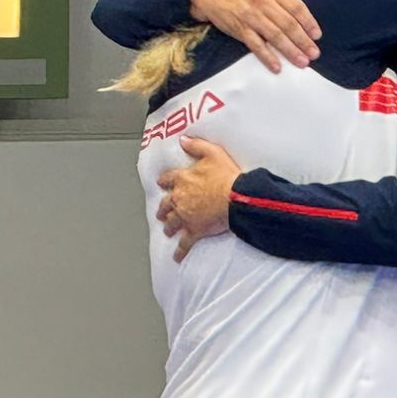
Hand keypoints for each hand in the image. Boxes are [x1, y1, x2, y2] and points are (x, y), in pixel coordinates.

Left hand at [156, 136, 242, 262]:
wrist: (236, 197)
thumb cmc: (227, 176)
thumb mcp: (212, 153)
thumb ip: (196, 145)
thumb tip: (183, 140)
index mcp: (184, 179)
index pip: (168, 179)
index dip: (164, 181)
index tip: (162, 183)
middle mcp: (181, 198)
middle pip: (166, 204)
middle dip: (162, 209)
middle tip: (160, 212)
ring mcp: (186, 216)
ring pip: (172, 223)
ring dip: (168, 226)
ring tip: (167, 230)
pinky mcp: (195, 230)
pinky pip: (184, 244)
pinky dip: (180, 252)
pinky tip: (177, 257)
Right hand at [191, 0, 319, 72]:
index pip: (295, 6)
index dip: (308, 21)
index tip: (317, 35)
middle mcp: (262, 1)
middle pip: (287, 24)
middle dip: (303, 41)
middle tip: (314, 53)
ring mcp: (251, 17)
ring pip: (275, 36)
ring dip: (290, 51)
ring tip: (303, 62)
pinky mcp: (240, 30)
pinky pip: (256, 45)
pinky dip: (267, 57)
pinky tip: (277, 67)